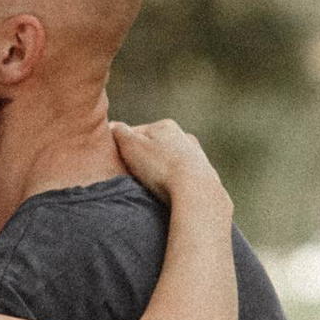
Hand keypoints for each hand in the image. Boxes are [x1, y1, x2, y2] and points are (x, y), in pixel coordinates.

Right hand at [111, 116, 229, 213]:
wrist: (197, 190)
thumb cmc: (160, 167)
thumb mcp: (131, 146)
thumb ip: (119, 133)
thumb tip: (113, 126)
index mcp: (165, 126)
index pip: (136, 133)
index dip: (123, 148)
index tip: (117, 163)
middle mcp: (184, 137)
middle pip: (156, 148)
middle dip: (144, 160)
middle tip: (132, 177)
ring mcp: (197, 156)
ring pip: (171, 162)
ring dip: (161, 172)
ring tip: (150, 188)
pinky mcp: (206, 177)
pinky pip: (184, 178)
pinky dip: (175, 183)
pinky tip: (170, 194)